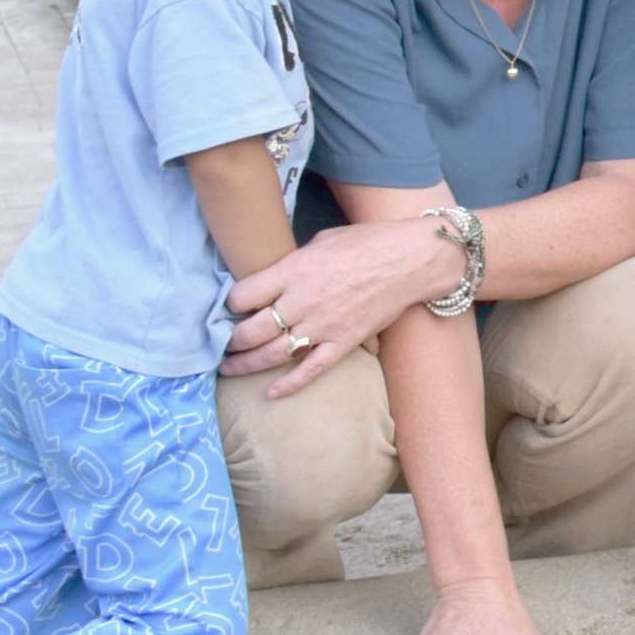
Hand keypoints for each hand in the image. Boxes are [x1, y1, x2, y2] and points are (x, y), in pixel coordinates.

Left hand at [222, 217, 456, 397]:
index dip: (231, 304)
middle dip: (231, 340)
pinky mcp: (344, 343)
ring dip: (246, 364)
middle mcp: (302, 301)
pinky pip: (310, 370)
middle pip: (251, 330)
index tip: (231, 308)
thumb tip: (279, 277)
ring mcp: (323, 326)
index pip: (243, 295)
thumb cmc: (368, 242)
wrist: (410, 259)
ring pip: (273, 353)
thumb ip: (294, 263)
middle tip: (223, 345)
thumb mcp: (320, 241)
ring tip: (230, 369)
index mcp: (293, 271)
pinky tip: (271, 392)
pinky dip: (289, 385)